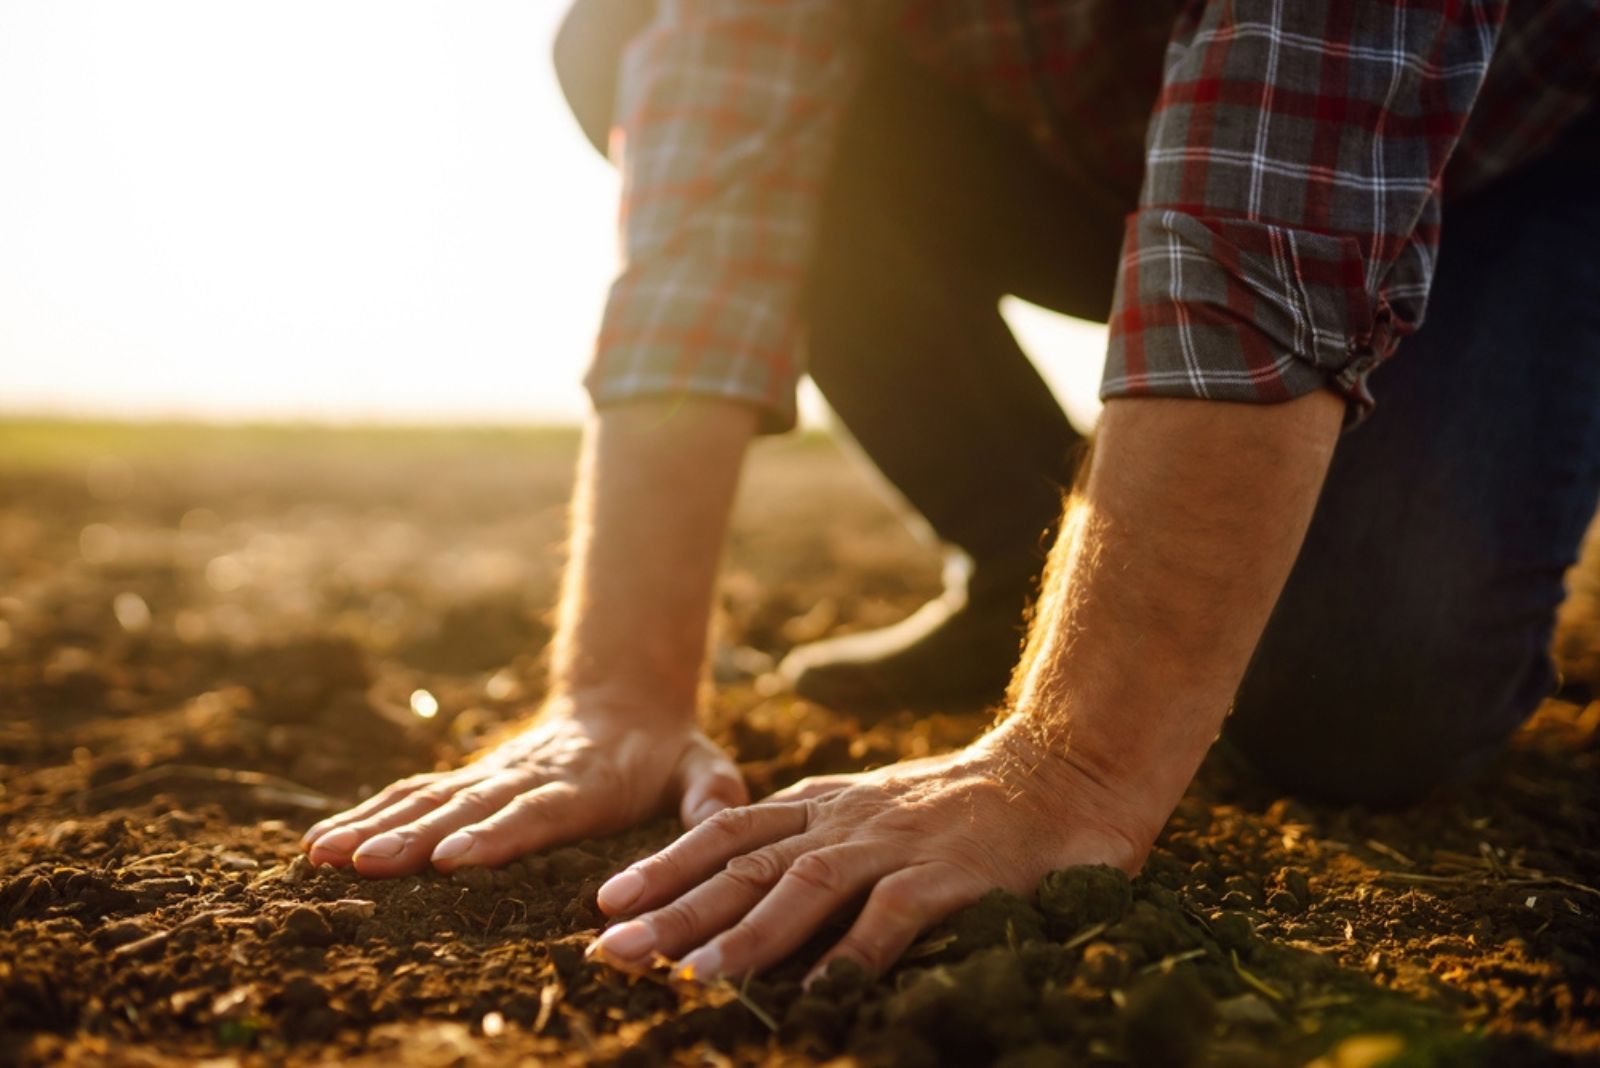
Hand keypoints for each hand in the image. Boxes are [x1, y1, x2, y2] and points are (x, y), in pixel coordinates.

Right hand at [300, 696, 748, 876]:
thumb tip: (721, 816)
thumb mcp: (705, 769)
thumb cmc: (669, 754)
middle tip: (368, 864)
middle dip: (415, 837)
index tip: (453, 857)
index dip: (497, 834)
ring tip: (324, 854)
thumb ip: (713, 794)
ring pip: (428, 799)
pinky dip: (368, 816)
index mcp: (584, 783)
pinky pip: (414, 795)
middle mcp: (528, 776)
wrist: (626, 703)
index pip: (537, 811)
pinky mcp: (470, 779)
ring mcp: (492, 775)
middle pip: (468, 807)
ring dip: (376, 826)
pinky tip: (323, 842)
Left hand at [586, 720, 1154, 981]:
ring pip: (802, 886)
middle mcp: (846, 819)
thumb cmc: (966, 805)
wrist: (1062, 770)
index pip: (728, 829)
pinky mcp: (947, 873)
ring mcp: (894, 844)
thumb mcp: (878, 809)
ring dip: (745, 934)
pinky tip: (818, 996)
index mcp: (826, 802)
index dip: (666, 863)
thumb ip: (825, 839)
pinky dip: (852, 955)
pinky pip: (891, 918)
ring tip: (692, 976)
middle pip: (743, 862)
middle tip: (611, 949)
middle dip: (674, 908)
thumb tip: (761, 898)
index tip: (609, 900)